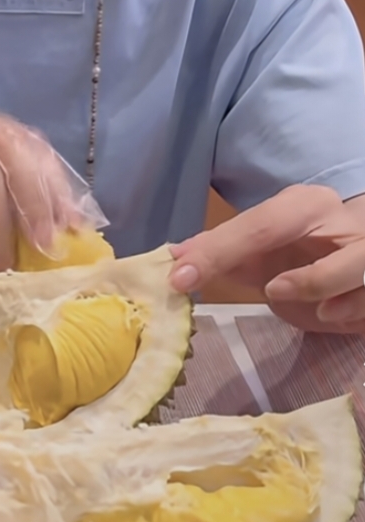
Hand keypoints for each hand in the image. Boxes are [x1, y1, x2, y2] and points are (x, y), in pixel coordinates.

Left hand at [168, 185, 364, 333]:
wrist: (349, 252)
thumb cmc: (300, 252)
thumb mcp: (259, 250)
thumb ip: (221, 252)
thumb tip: (174, 258)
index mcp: (306, 205)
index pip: (261, 225)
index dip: (218, 252)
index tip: (181, 279)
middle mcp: (345, 221)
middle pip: (331, 244)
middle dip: (311, 280)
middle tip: (274, 291)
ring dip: (338, 293)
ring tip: (320, 312)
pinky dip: (354, 313)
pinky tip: (335, 317)